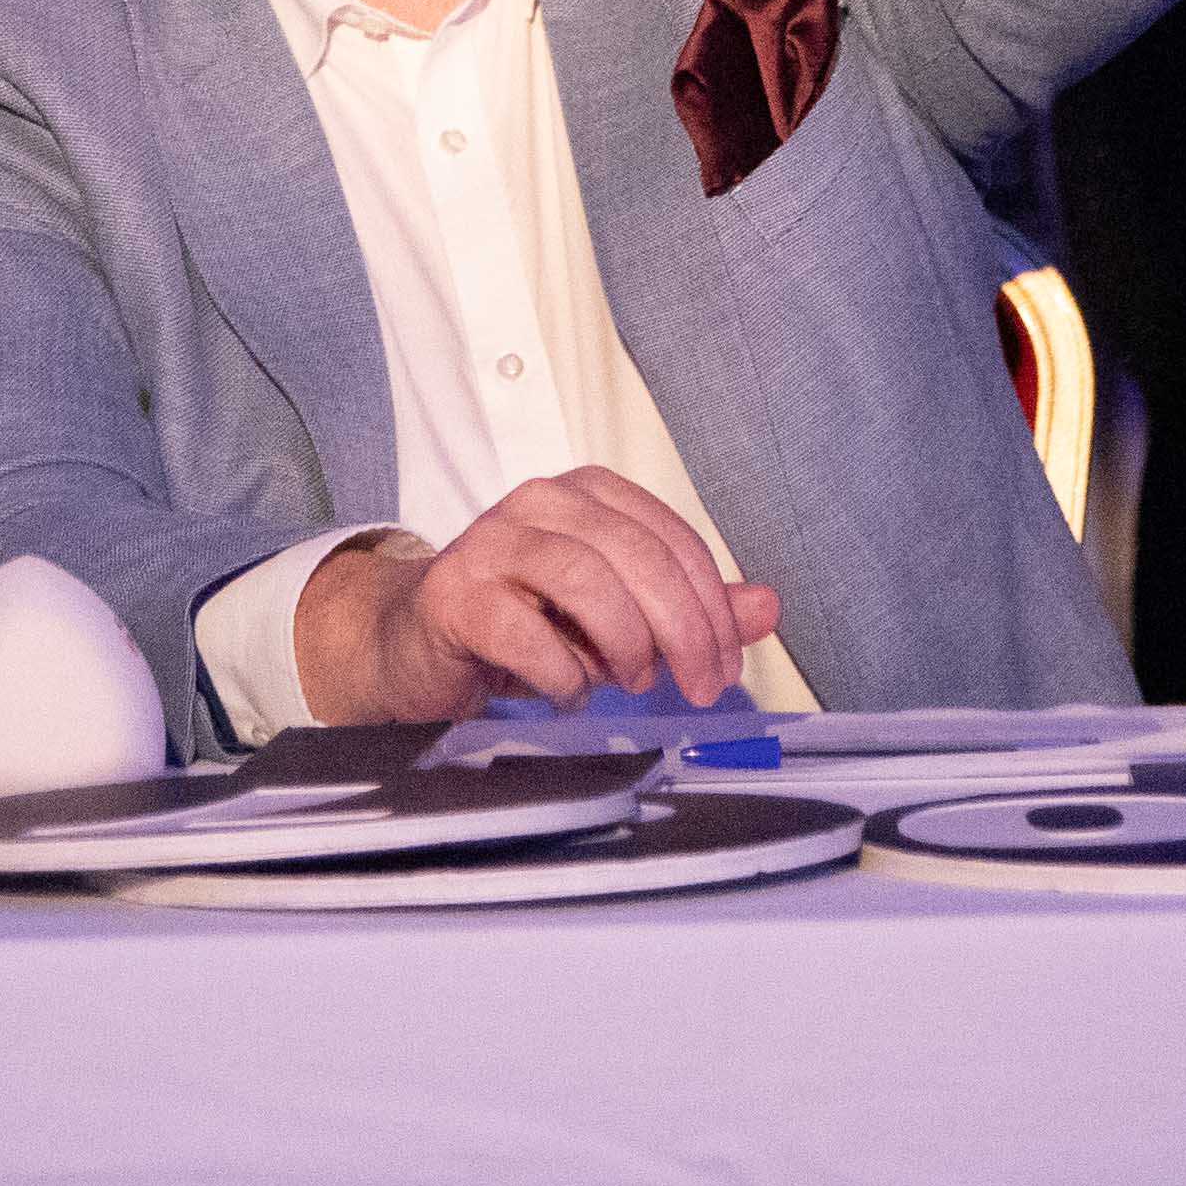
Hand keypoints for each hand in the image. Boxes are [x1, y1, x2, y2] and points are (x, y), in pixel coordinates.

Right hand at [291, 470, 782, 723]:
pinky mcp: (453, 594)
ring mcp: (490, 542)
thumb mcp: (620, 616)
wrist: (418, 647)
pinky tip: (567, 691)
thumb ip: (689, 608)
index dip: (713, 605)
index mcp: (586, 494)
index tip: (726, 663)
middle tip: (699, 686)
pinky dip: (562, 673)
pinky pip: (524, 632)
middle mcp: (539, 502)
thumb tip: (767, 607)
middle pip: (636, 555)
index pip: (671, 538)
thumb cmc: (524, 626)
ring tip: (629, 681)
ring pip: (584, 579)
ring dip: (624, 644)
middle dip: (683, 630)